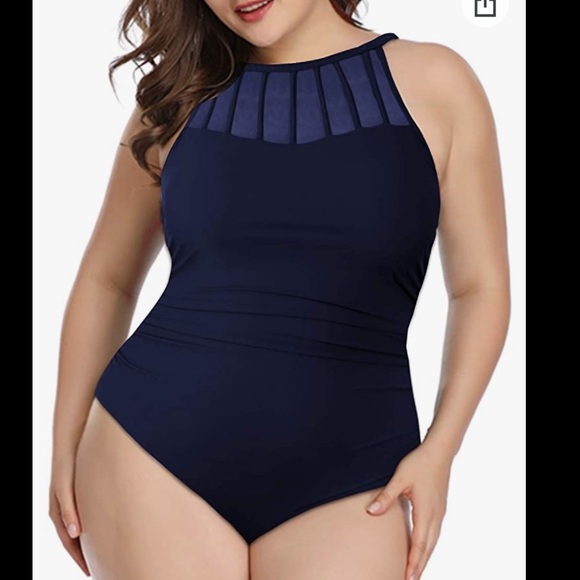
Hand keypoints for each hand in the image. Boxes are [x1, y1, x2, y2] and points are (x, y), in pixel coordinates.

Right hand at [49, 452, 89, 575]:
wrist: (71, 441)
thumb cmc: (67, 464)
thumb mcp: (65, 487)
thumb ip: (68, 510)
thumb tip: (76, 534)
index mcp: (58, 512)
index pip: (68, 542)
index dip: (79, 558)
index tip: (90, 572)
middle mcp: (63, 509)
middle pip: (73, 539)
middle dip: (83, 555)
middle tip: (97, 569)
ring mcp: (71, 501)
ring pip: (79, 528)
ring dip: (87, 542)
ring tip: (101, 554)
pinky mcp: (79, 493)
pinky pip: (85, 515)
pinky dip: (91, 526)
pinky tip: (102, 528)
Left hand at [365, 441, 452, 579]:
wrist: (439, 452)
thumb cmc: (419, 463)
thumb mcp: (400, 478)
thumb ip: (386, 496)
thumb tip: (371, 512)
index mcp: (426, 511)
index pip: (420, 544)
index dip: (413, 562)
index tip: (408, 577)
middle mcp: (436, 516)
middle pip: (428, 548)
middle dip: (419, 566)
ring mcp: (439, 513)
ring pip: (433, 542)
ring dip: (424, 557)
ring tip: (415, 571)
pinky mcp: (439, 508)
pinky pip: (434, 533)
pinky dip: (427, 546)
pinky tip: (422, 548)